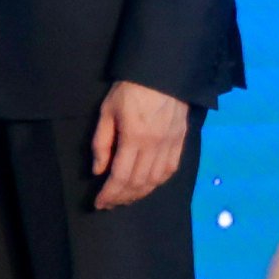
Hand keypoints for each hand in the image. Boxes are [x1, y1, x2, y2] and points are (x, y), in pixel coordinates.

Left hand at [91, 79, 191, 209]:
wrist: (163, 73)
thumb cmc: (129, 89)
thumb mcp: (107, 111)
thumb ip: (101, 143)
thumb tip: (98, 171)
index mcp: (134, 138)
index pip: (120, 176)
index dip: (109, 194)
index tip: (99, 203)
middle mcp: (154, 146)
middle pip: (138, 183)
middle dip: (122, 198)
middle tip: (110, 204)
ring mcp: (170, 145)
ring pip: (155, 180)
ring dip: (140, 194)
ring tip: (125, 199)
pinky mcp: (181, 142)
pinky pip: (170, 170)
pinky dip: (158, 183)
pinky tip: (148, 187)